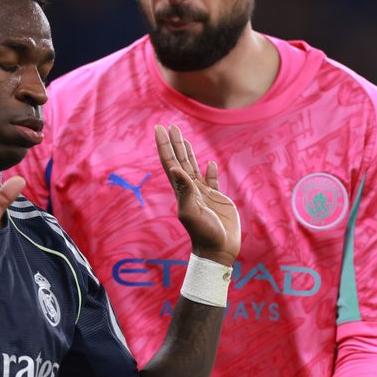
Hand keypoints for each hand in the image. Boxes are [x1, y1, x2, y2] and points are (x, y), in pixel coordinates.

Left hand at [154, 124, 240, 265]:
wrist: (218, 250)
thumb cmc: (204, 233)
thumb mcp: (191, 212)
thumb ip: (185, 190)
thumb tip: (175, 169)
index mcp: (182, 190)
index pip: (170, 162)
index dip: (164, 145)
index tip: (159, 128)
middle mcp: (190, 188)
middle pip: (180, 161)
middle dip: (175, 143)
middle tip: (171, 126)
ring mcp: (203, 193)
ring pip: (194, 167)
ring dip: (189, 153)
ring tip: (185, 139)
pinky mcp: (217, 198)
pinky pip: (212, 180)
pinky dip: (210, 171)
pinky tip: (210, 163)